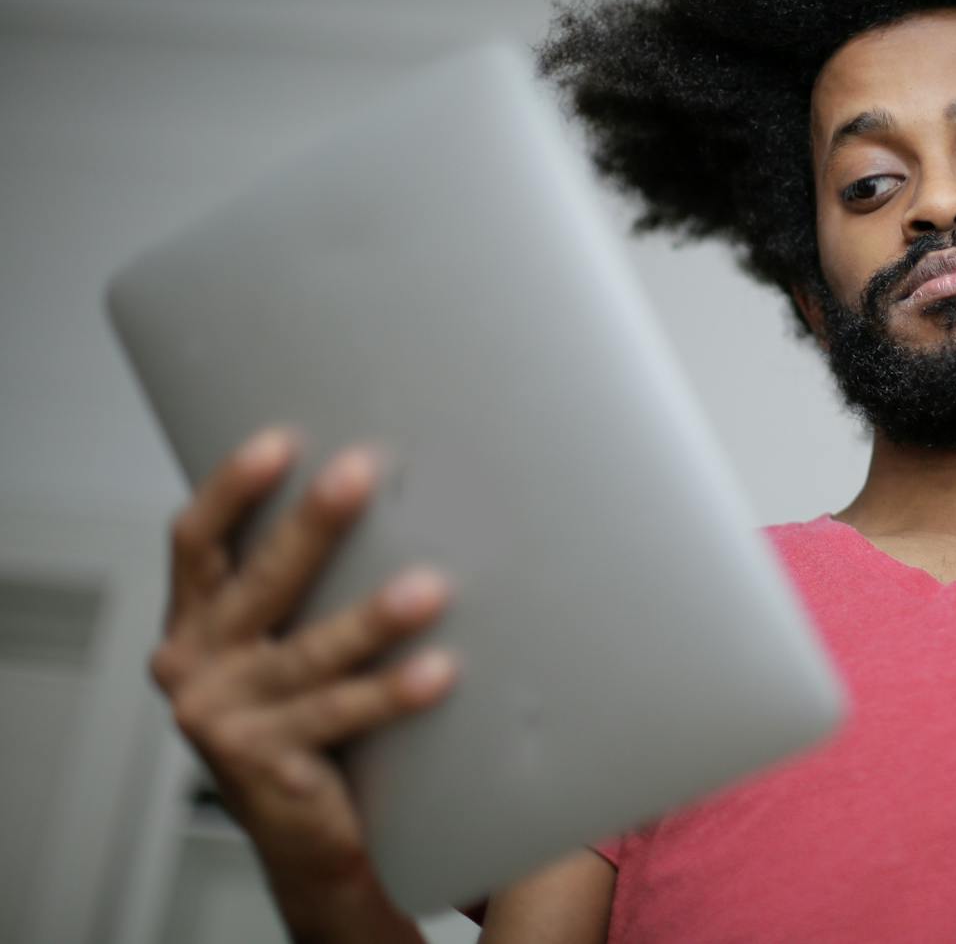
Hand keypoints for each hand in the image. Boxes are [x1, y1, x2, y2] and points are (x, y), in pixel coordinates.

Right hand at [148, 427, 454, 893]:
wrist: (308, 836)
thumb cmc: (309, 720)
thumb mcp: (289, 641)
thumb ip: (308, 584)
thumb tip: (400, 495)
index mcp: (196, 622)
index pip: (197, 540)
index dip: (233, 487)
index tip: (281, 441)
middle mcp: (195, 665)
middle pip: (259, 582)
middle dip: (312, 524)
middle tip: (362, 474)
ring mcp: (223, 719)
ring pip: (307, 654)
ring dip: (371, 617)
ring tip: (429, 588)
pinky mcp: (261, 766)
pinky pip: (338, 716)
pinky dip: (391, 692)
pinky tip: (439, 671)